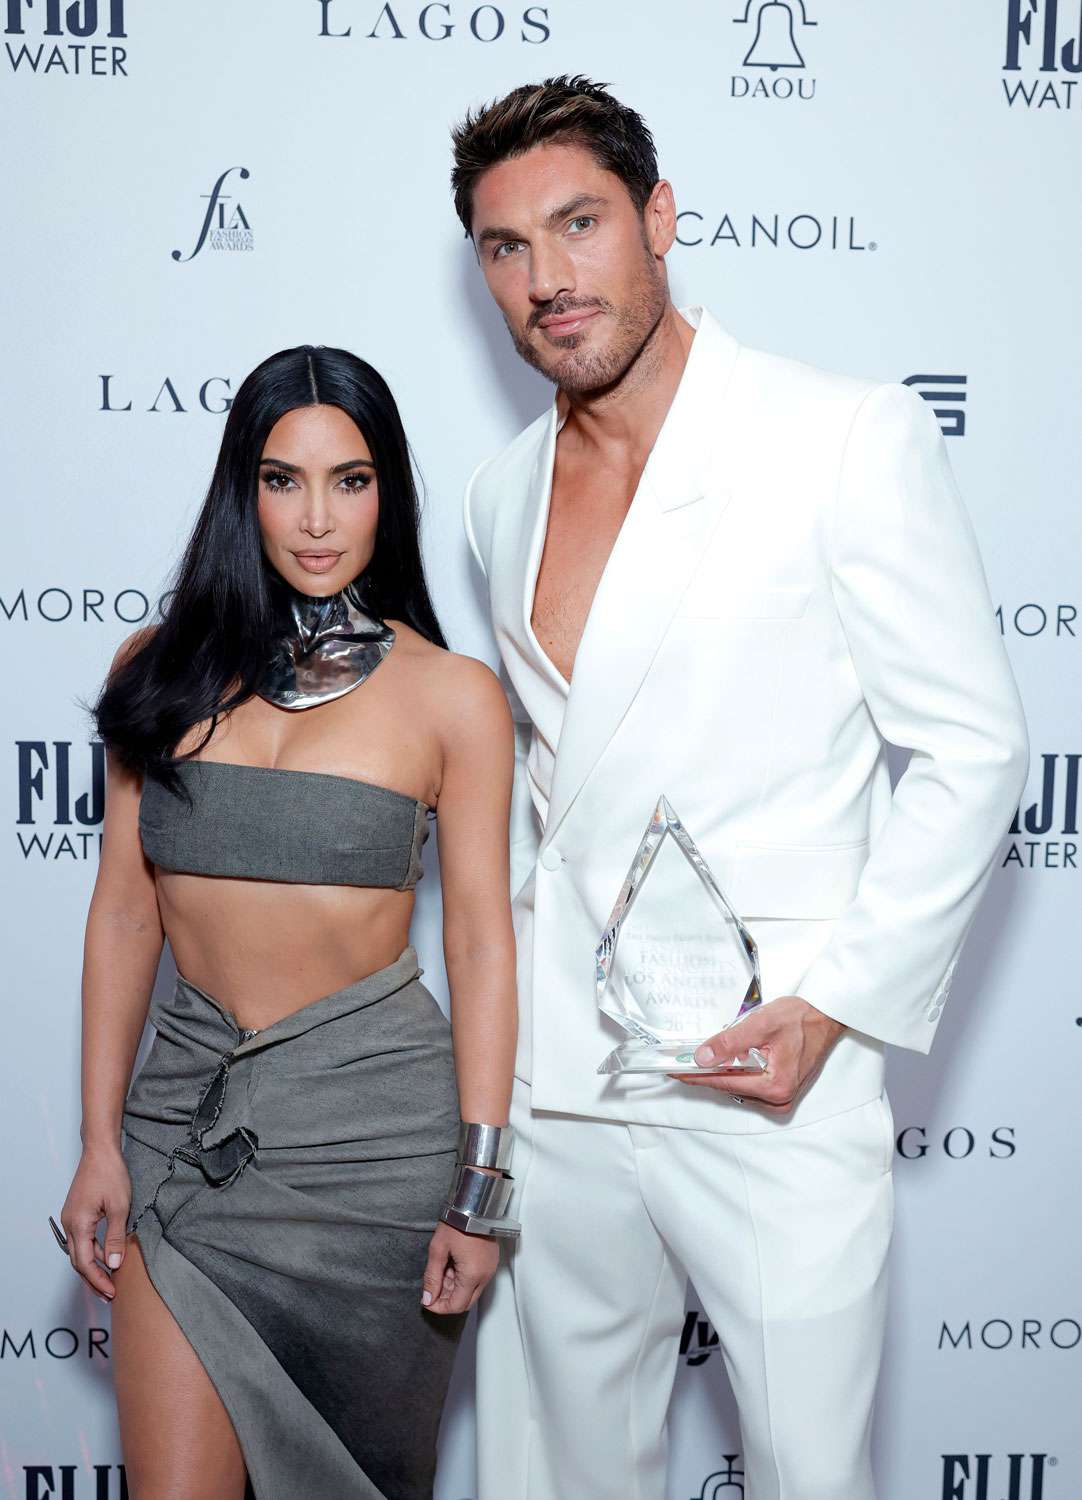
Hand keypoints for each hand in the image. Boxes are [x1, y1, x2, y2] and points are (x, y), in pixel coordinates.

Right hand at [59, 1143, 131, 1299]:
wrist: (100, 1151)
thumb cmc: (110, 1174)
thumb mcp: (119, 1207)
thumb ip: (115, 1238)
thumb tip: (114, 1264)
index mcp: (78, 1225)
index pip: (85, 1263)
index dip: (98, 1280)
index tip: (111, 1292)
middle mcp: (70, 1224)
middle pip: (78, 1261)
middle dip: (93, 1279)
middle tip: (109, 1294)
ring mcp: (71, 1218)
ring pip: (80, 1251)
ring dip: (94, 1266)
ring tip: (110, 1279)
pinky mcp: (77, 1213)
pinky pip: (82, 1239)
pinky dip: (93, 1251)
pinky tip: (107, 1256)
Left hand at [421, 1220, 499, 1314]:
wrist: (475, 1204)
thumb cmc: (456, 1223)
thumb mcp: (438, 1249)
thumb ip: (432, 1277)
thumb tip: (427, 1299)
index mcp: (472, 1275)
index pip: (456, 1306)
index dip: (439, 1308)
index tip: (426, 1301)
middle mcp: (485, 1276)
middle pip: (466, 1302)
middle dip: (447, 1300)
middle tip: (432, 1289)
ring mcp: (490, 1269)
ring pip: (471, 1292)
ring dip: (455, 1289)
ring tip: (441, 1272)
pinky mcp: (491, 1262)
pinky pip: (477, 1280)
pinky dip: (463, 1280)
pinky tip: (452, 1267)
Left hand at [671, 995, 844, 1111]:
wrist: (825, 1016)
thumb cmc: (801, 1018)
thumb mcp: (760, 1025)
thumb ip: (730, 1043)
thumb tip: (702, 1057)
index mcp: (774, 1086)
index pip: (724, 1083)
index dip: (696, 1076)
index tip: (674, 1070)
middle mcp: (779, 1099)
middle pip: (730, 1088)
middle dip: (706, 1074)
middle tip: (681, 1061)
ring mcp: (781, 1097)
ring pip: (739, 1087)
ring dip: (721, 1073)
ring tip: (702, 1058)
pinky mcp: (781, 1091)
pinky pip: (750, 1085)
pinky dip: (736, 1074)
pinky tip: (726, 1061)